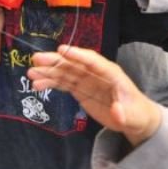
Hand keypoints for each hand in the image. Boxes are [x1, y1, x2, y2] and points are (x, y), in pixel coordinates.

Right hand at [28, 45, 161, 145]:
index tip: (61, 50)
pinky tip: (37, 85)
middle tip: (36, 59)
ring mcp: (86, 80)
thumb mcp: (133, 116)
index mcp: (110, 73)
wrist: (134, 119)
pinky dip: (50, 83)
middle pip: (74, 64)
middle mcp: (96, 73)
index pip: (92, 61)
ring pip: (64, 72)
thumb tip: (117, 111)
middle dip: (55, 61)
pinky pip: (62, 83)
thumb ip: (124, 114)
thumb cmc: (136, 113)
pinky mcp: (80, 89)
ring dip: (48, 72)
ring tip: (31, 73)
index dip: (77, 55)